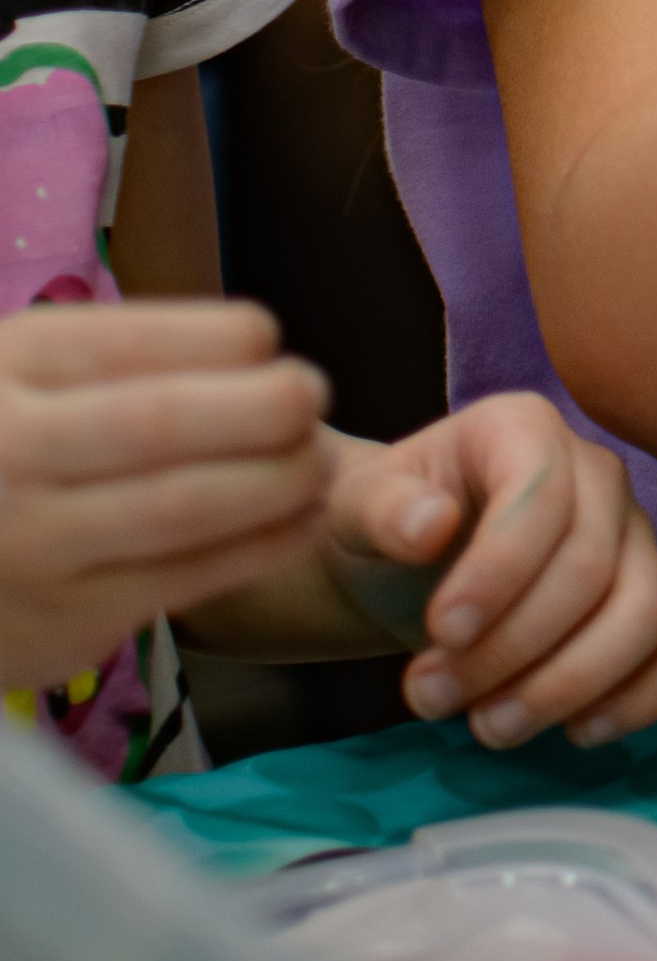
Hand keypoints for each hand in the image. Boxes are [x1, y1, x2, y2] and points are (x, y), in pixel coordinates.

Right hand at [0, 301, 330, 697]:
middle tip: (314, 394)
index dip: (219, 339)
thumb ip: (115, 357)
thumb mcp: (26, 374)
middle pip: (163, 423)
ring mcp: (36, 546)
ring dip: (278, 480)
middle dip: (263, 406)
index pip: (131, 342)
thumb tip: (256, 347)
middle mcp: (14, 454)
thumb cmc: (7, 445)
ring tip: (320, 461)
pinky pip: (186, 579)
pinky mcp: (68, 623)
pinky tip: (302, 521)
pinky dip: (261, 547)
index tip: (269, 338)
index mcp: (13, 368)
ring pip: (185, 507)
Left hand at [323, 394, 656, 748]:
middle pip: (593, 568)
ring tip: (487, 726)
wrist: (403, 569)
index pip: (543, 494)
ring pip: (646, 612)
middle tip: (431, 698)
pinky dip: (645, 697)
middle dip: (512, 649)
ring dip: (567, 685)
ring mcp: (634, 538)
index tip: (440, 633)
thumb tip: (429, 524)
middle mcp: (597, 475)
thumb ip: (382, 509)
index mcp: (525, 430)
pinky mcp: (652, 599)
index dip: (499, 571)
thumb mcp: (355, 510)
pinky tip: (575, 731)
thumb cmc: (385, 528)